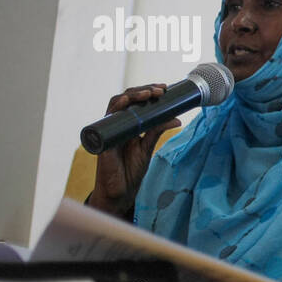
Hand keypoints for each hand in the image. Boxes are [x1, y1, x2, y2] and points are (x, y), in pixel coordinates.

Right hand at [87, 84, 180, 216]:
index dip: (148, 92)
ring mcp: (109, 130)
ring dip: (132, 96)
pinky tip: (125, 103)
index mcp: (127, 124)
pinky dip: (116, 109)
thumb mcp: (147, 147)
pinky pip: (107, 120)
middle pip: (126, 99)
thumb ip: (157, 132)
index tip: (165, 88)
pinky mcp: (104, 139)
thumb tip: (177, 119)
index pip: (136, 101)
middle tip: (161, 90)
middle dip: (143, 91)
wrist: (120, 192)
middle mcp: (117, 124)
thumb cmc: (130, 170)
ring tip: (149, 93)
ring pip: (116, 104)